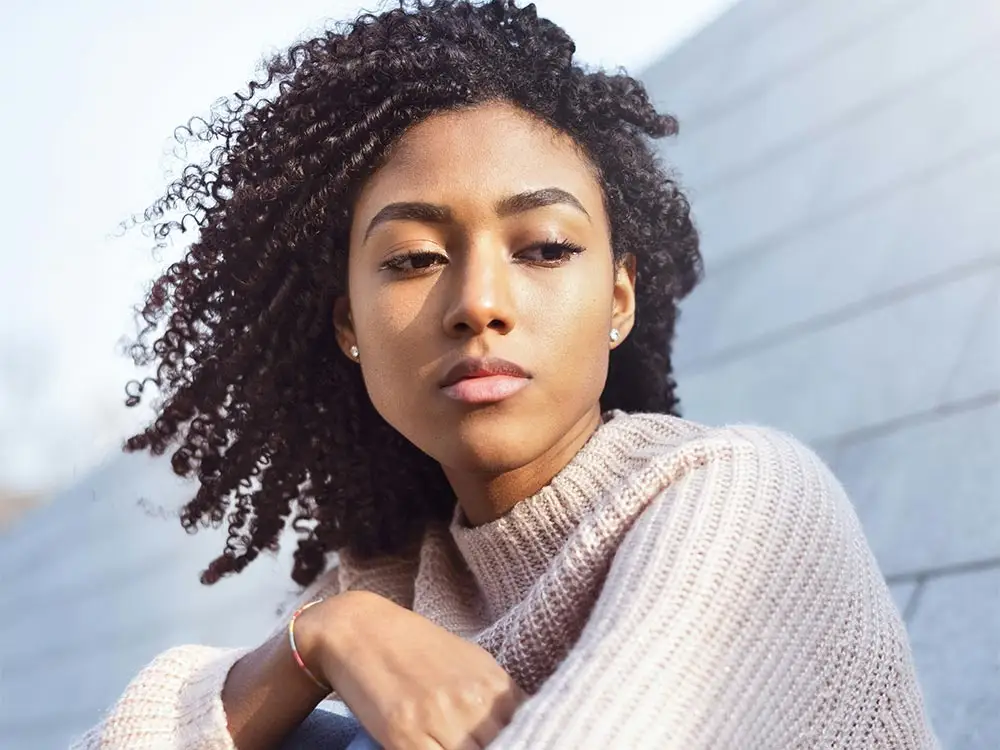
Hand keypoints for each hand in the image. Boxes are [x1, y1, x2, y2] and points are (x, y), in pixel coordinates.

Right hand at [298, 590, 525, 749]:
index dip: (525, 740)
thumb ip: (499, 698)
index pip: (527, 730)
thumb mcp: (471, 662)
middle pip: (502, 747)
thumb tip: (523, 723)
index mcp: (493, 684)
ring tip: (459, 744)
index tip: (520, 742)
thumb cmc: (418, 646)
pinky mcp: (404, 737)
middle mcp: (470, 702)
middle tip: (483, 745)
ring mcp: (438, 721)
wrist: (360, 630)